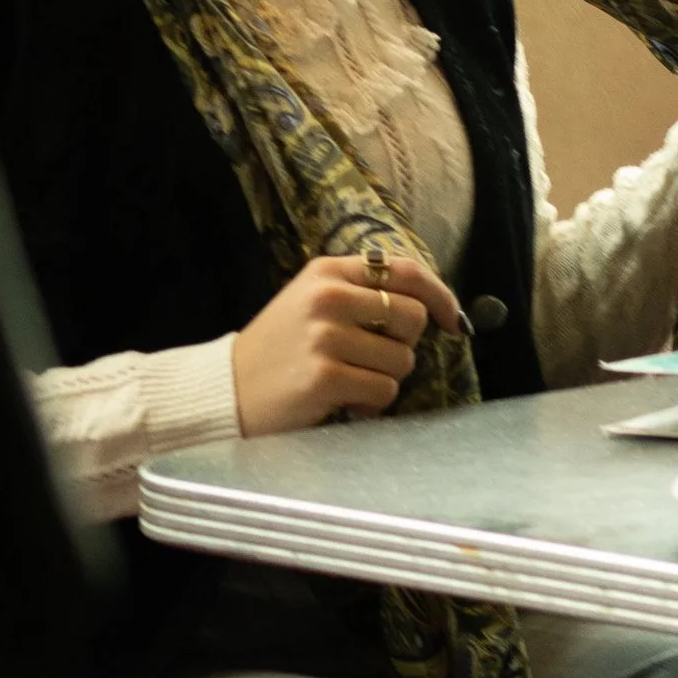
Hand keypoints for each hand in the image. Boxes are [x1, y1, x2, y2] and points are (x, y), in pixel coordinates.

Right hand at [232, 249, 463, 436]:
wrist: (225, 389)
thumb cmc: (278, 350)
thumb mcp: (311, 303)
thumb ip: (360, 295)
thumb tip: (433, 309)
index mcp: (327, 272)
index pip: (405, 271)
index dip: (439, 295)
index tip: (452, 320)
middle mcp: (327, 297)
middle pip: (412, 318)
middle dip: (403, 347)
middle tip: (370, 361)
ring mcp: (325, 336)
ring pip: (402, 360)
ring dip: (384, 380)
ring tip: (348, 382)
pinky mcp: (325, 376)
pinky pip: (384, 392)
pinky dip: (371, 406)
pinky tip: (343, 403)